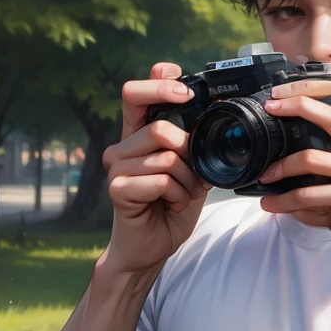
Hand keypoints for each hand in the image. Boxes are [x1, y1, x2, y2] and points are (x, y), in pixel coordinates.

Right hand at [102, 61, 208, 274]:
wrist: (154, 246)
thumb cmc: (170, 207)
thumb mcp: (190, 170)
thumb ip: (194, 144)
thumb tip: (214, 116)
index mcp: (138, 135)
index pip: (136, 94)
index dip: (159, 84)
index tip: (185, 92)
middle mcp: (122, 146)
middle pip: (158, 127)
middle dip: (187, 153)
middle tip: (192, 174)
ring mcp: (117, 167)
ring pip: (165, 158)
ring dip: (186, 181)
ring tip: (180, 195)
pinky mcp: (117, 189)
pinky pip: (160, 181)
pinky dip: (177, 195)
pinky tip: (170, 205)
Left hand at [258, 81, 330, 285]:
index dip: (310, 102)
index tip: (280, 99)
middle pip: (330, 123)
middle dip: (293, 114)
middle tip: (267, 118)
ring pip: (311, 162)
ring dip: (280, 172)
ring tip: (263, 182)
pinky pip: (310, 197)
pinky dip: (287, 202)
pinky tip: (274, 205)